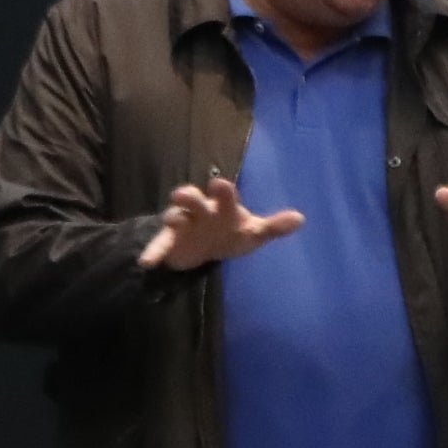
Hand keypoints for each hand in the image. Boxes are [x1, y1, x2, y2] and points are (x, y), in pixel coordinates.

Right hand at [135, 174, 302, 271]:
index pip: (224, 197)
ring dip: (173, 218)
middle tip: (185, 194)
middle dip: (190, 197)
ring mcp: (183, 225)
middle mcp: (201, 211)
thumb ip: (273, 227)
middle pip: (194, 200)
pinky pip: (159, 245)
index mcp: (223, 207)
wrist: (205, 248)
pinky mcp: (169, 242)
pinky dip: (153, 252)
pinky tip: (147, 262)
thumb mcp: (253, 232)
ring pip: (175, 217)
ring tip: (173, 220)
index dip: (222, 192)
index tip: (220, 185)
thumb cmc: (231, 233)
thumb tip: (300, 219)